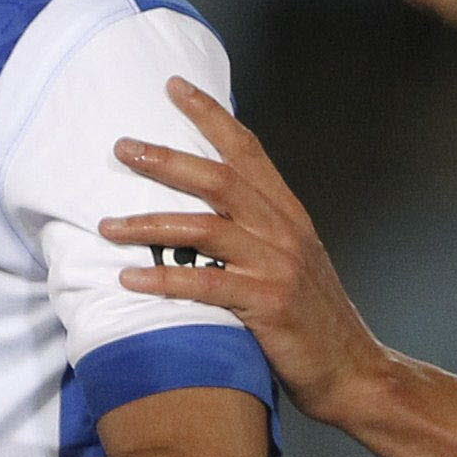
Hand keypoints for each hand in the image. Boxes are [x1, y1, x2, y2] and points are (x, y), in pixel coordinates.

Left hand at [103, 77, 393, 413]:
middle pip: (218, 179)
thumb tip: (202, 204)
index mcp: (287, 214)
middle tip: (121, 146)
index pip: (247, 150)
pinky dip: (163, 279)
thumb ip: (253, 230)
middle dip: (166, 159)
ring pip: (205, 227)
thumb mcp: (287, 261)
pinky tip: (127, 277)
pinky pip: (205, 285)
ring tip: (105, 224)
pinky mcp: (268, 304)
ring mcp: (278, 266)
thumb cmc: (307, 319)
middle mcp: (284, 231)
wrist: (352, 371)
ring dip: (150, 222)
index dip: (210, 115)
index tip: (173, 85)